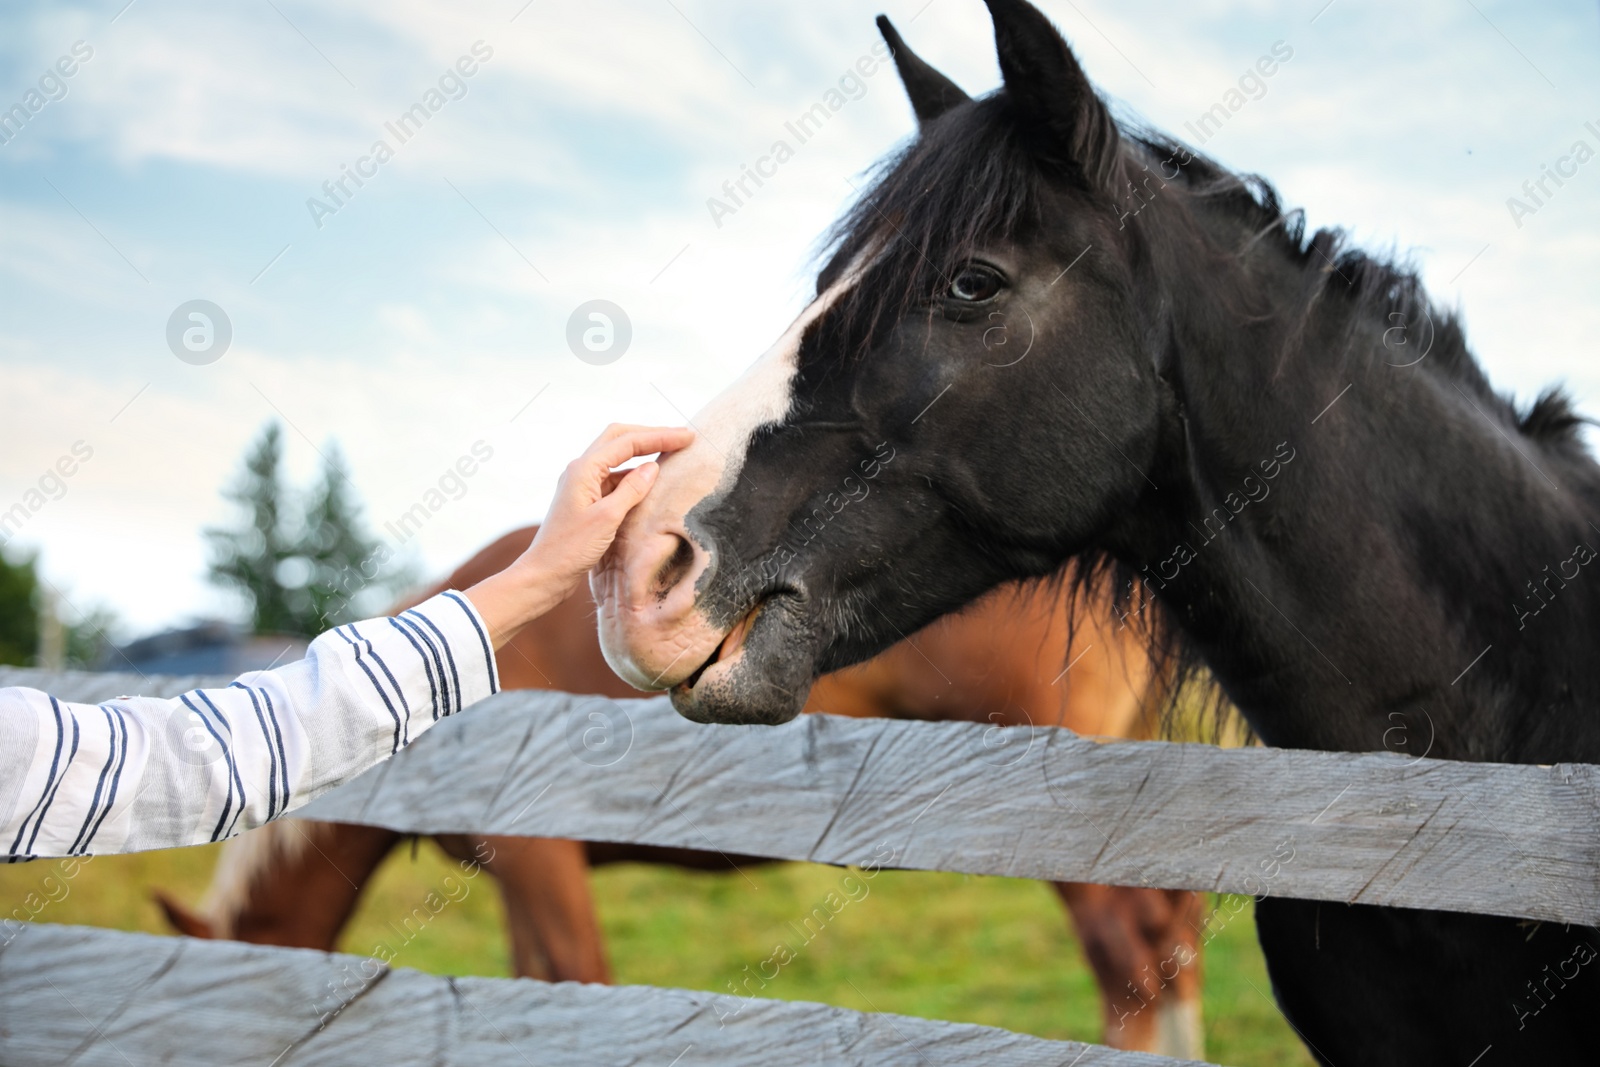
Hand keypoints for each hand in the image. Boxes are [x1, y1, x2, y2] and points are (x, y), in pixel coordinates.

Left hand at [465, 424, 693, 646]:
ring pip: (617, 457)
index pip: (627, 442)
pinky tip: (651, 482)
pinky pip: (614, 478)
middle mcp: (581, 470)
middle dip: (650, 435)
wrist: (545, 574)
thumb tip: (653, 467)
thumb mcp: (607, 518)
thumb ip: (632, 489)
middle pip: (619, 439)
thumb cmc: (571, 549)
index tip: (687, 437)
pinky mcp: (586, 499)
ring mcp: (582, 484)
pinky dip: (634, 475)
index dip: (660, 436)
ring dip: (643, 453)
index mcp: (584, 469)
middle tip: (680, 437)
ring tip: (671, 454)